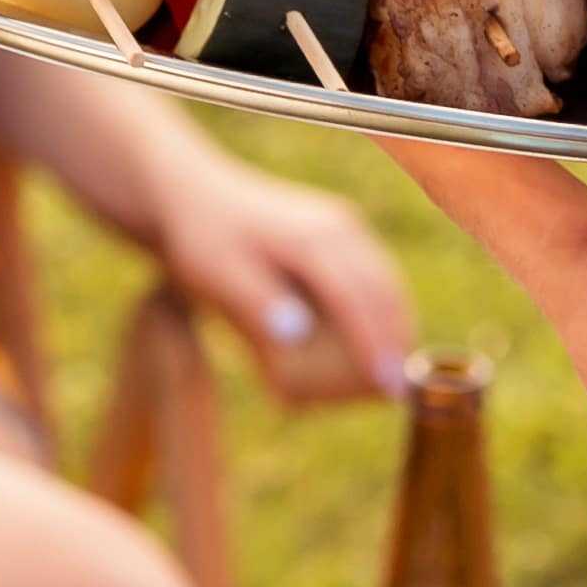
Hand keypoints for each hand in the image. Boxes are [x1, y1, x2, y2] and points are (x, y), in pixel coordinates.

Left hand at [143, 156, 418, 394]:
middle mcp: (336, 226)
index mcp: (307, 238)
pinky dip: (378, 309)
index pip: (354, 296)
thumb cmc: (200, 243)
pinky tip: (372, 340)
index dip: (373, 342)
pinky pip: (372, 275)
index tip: (385, 383)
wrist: (192, 196)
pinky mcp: (340, 233)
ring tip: (386, 373)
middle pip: (382, 290)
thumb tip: (295, 333)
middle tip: (394, 390)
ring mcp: (342, 226)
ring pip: (385, 282)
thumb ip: (254, 303)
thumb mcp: (215, 274)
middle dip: (394, 340)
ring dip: (392, 326)